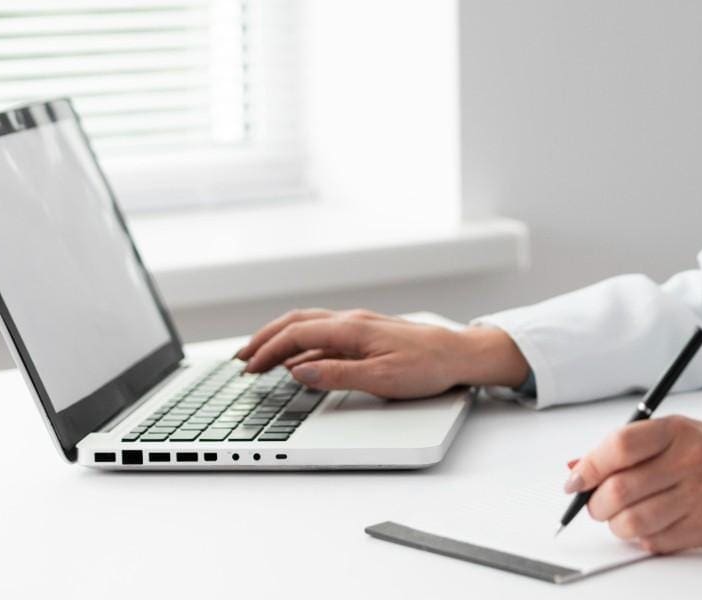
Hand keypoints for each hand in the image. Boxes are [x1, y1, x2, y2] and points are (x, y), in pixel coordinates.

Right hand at [234, 309, 529, 397]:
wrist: (460, 354)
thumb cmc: (427, 366)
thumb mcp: (380, 379)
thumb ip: (336, 375)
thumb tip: (298, 372)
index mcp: (352, 329)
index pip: (297, 335)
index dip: (267, 352)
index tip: (247, 370)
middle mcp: (353, 321)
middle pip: (297, 322)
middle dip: (264, 338)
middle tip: (240, 359)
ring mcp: (360, 324)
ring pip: (309, 323)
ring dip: (280, 337)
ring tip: (259, 356)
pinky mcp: (367, 332)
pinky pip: (324, 331)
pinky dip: (301, 341)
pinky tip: (297, 358)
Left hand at [565, 414, 701, 552]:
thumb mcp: (684, 433)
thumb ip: (632, 447)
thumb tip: (579, 465)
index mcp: (678, 431)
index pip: (618, 447)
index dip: (588, 466)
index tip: (576, 480)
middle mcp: (687, 462)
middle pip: (618, 489)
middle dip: (596, 503)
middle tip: (598, 503)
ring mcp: (697, 498)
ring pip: (631, 521)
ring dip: (617, 524)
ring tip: (624, 516)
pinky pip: (654, 542)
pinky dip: (642, 539)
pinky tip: (652, 525)